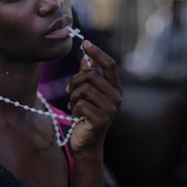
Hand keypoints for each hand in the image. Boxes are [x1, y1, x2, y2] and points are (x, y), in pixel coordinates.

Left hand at [66, 40, 121, 154]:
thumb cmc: (87, 115)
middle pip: (91, 75)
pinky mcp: (102, 119)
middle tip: (69, 92)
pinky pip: (80, 103)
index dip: (97, 52)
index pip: (109, 64)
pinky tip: (76, 115)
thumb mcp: (88, 94)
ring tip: (73, 105)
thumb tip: (84, 56)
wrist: (87, 143)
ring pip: (83, 89)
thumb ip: (87, 76)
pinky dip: (73, 108)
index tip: (85, 43)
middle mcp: (117, 97)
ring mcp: (111, 109)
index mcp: (115, 88)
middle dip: (75, 81)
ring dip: (72, 97)